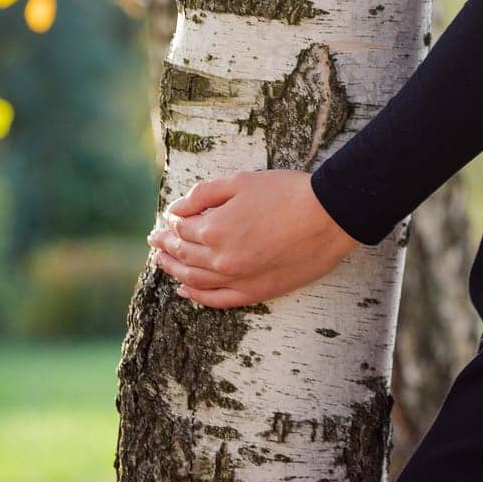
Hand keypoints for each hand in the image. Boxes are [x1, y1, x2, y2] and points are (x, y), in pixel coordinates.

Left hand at [147, 169, 359, 308]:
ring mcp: (236, 279)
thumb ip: (204, 194)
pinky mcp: (254, 292)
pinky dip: (196, 296)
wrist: (327, 217)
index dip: (171, 223)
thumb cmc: (287, 193)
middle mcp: (219, 259)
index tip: (166, 220)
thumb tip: (176, 208)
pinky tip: (185, 290)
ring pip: (194, 279)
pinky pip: (216, 300)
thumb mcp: (242, 181)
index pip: (182, 228)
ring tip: (163, 262)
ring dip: (174, 270)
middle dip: (166, 246)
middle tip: (155, 241)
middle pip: (183, 255)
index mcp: (214, 229)